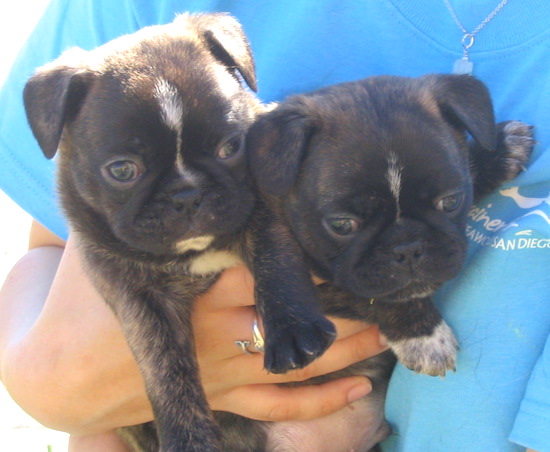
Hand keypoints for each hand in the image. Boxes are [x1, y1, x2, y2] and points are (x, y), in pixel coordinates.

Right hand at [0, 222, 386, 436]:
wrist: (64, 369)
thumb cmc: (91, 299)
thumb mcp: (122, 248)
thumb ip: (167, 218)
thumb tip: (205, 171)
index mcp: (205, 288)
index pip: (275, 268)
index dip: (319, 261)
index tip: (355, 249)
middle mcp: (226, 330)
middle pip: (302, 315)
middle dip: (349, 306)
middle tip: (389, 291)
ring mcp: (228, 369)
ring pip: (302, 363)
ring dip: (351, 350)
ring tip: (389, 333)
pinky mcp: (223, 396)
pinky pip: (280, 406)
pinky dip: (321, 403)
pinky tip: (359, 391)